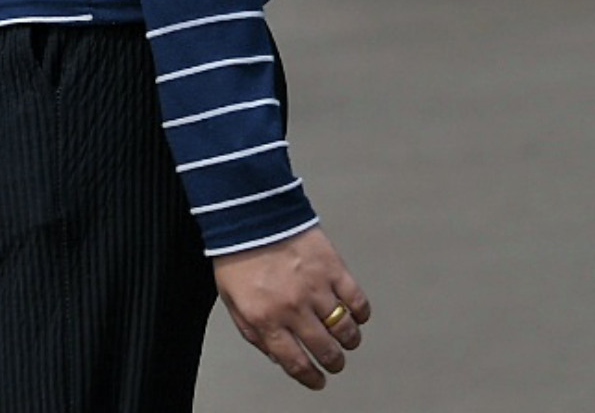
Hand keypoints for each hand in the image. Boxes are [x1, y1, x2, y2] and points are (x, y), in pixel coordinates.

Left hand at [214, 228, 369, 389]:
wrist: (250, 215)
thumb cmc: (238, 256)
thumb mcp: (233, 303)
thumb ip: (254, 334)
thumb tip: (277, 356)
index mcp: (266, 319)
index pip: (295, 362)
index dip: (311, 377)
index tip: (318, 381)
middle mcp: (292, 308)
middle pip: (324, 349)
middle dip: (333, 363)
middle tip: (335, 363)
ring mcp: (315, 288)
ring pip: (345, 329)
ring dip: (349, 341)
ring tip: (348, 341)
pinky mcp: (333, 267)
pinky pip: (356, 299)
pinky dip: (361, 312)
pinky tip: (358, 315)